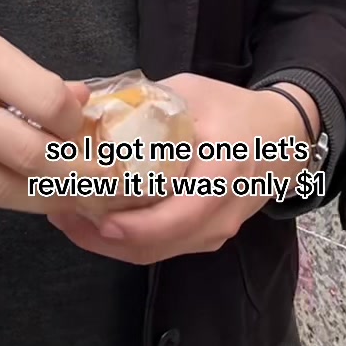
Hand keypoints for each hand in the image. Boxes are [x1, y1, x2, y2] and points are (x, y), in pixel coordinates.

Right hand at [0, 10, 89, 211]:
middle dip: (78, 177)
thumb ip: (26, 75)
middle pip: (31, 158)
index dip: (77, 124)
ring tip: (73, 197)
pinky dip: (0, 195)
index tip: (89, 131)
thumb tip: (80, 103)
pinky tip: (18, 187)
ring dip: (46, 198)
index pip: (47, 103)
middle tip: (104, 186)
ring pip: (4, 191)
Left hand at [47, 75, 317, 264]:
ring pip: (156, 253)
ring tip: (68, 218)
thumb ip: (145, 99)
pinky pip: (163, 248)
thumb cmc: (236, 111)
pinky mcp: (206, 237)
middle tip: (61, 214)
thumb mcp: (193, 92)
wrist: (284, 139)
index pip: (180, 214)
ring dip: (108, 243)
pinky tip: (96, 222)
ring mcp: (215, 232)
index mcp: (221, 173)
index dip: (137, 225)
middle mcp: (220, 213)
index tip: (98, 218)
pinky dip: (127, 241)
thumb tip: (88, 104)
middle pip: (159, 245)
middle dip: (104, 238)